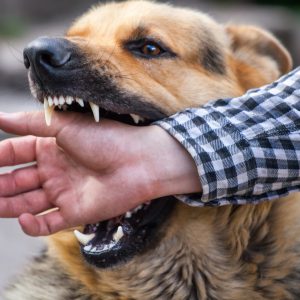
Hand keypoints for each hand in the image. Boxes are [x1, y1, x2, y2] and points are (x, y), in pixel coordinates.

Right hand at [0, 111, 200, 235]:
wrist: (139, 162)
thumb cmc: (106, 139)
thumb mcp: (66, 126)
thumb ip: (32, 124)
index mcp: (52, 148)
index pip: (15, 153)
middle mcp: (55, 171)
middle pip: (17, 180)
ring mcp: (64, 192)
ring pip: (27, 202)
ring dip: (7, 204)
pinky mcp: (75, 212)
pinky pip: (47, 223)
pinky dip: (33, 224)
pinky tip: (24, 216)